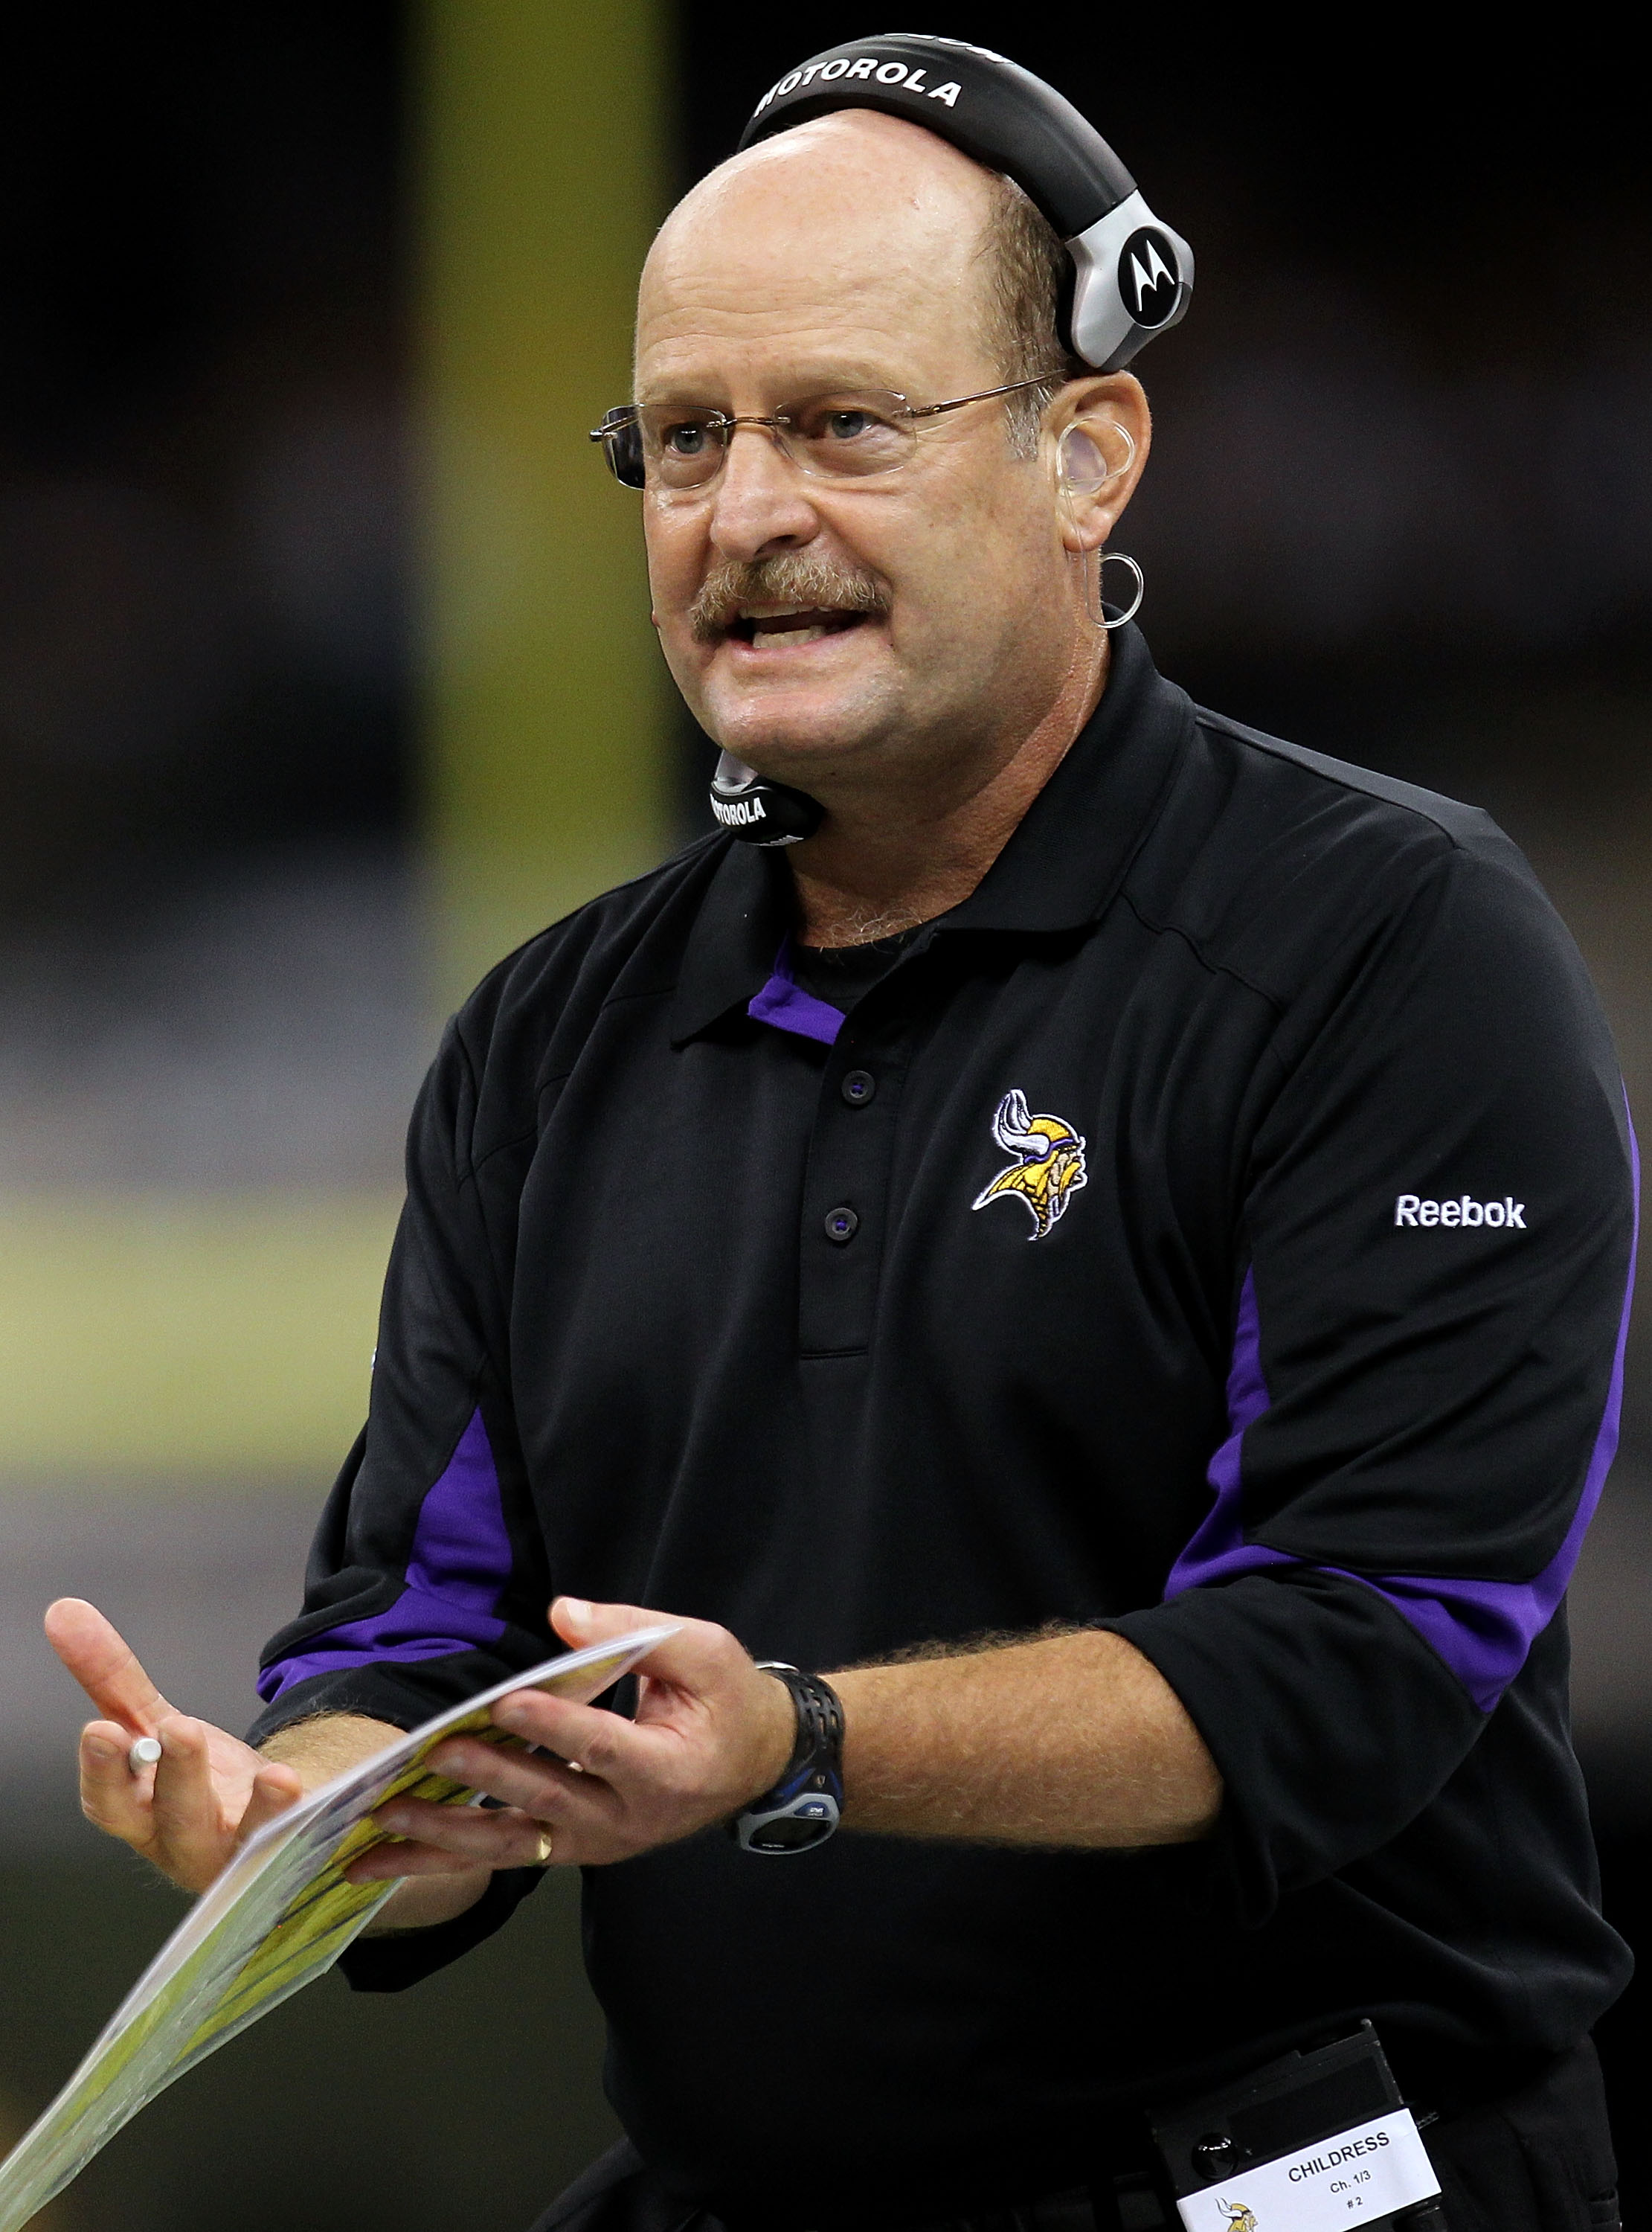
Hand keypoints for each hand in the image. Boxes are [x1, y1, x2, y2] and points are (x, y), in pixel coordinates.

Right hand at [44, 1598, 302, 1893]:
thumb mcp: (154, 1723)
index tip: (102, 1730)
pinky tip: (298, 1784)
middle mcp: (183, 1842)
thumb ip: (111, 1677)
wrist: (258, 1814)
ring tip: (274, 1776)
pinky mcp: (283, 1849)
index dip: (104, 1769)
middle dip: (177, 1775)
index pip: (110, 1800)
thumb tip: (64, 1611)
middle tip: (178, 1728)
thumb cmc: (194, 1779)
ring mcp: (237, 1852)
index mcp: (140, 1812)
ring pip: (242, 1836)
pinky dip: (300, 1815)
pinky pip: (297, 1836)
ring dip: (257, 1808)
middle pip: (176, 1816)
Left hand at [348, 1597, 795, 1880]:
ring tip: (381, 1824)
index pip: (601, 1748)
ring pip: (514, 1844)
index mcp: (667, 1769)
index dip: (553, 1727)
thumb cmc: (729, 1698)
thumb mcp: (703, 1649)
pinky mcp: (573, 1848)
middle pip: (547, 1801)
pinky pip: (507, 1853)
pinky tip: (391, 1855)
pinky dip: (447, 1855)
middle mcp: (628, 1818)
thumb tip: (561, 1614)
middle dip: (485, 1776)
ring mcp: (597, 1842)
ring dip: (443, 1837)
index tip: (504, 1704)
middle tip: (430, 1754)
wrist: (753, 1760)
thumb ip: (634, 1629)